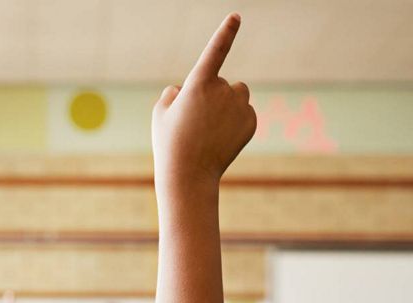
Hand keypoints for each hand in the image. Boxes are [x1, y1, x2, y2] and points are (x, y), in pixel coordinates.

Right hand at [151, 14, 255, 190]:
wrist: (189, 176)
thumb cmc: (170, 143)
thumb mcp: (161, 114)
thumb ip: (172, 94)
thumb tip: (184, 90)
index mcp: (198, 84)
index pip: (215, 51)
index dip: (225, 32)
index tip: (236, 16)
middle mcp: (223, 91)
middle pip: (223, 82)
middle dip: (214, 95)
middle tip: (197, 122)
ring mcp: (240, 106)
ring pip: (237, 95)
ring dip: (228, 104)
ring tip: (211, 130)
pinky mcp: (251, 121)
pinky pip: (245, 113)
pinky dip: (236, 122)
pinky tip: (221, 139)